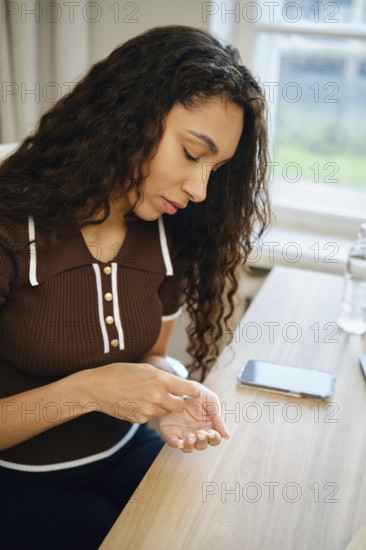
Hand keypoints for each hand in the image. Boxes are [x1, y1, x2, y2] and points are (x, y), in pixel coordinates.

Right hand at [79, 362, 200, 423]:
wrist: (97, 388)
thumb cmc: (120, 373)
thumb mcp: (145, 368)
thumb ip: (163, 378)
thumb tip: (178, 386)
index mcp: (160, 379)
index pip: (188, 389)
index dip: (193, 392)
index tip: (194, 392)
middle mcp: (157, 396)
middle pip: (180, 406)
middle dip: (178, 403)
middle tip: (172, 397)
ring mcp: (148, 410)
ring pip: (165, 413)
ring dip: (162, 408)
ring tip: (148, 398)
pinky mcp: (140, 420)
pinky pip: (151, 418)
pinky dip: (148, 412)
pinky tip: (136, 403)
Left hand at [158, 383, 229, 452]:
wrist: (178, 386)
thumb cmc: (197, 393)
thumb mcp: (210, 400)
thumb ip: (218, 416)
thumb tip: (226, 436)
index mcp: (208, 426)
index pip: (214, 439)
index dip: (214, 438)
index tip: (212, 432)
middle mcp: (196, 432)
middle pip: (202, 445)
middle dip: (202, 441)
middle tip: (200, 433)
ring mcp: (183, 433)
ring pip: (188, 447)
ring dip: (190, 445)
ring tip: (190, 436)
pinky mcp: (171, 432)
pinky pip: (173, 442)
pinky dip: (176, 445)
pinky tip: (179, 442)